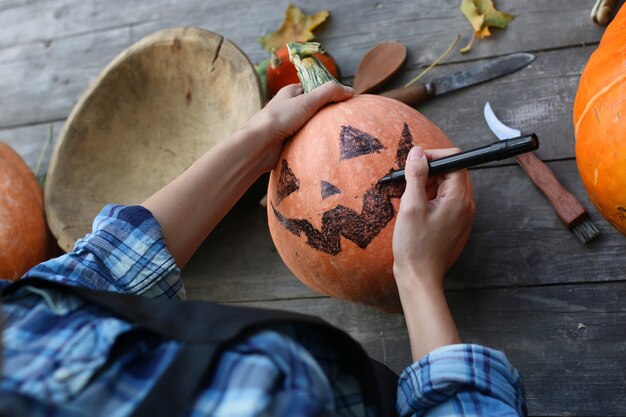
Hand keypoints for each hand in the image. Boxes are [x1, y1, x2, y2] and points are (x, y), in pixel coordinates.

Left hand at [243, 81, 353, 171]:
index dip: (330, 93)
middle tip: (343, 118)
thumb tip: (350, 90)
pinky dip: (314, 141)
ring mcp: (289, 125)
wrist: (260, 145)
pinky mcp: (289, 141)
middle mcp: (289, 107)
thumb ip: (329, 93)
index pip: (315, 89)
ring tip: (337, 132)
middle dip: (327, 113)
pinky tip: (325, 144)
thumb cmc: (280, 118)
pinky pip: (306, 139)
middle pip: (315, 108)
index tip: (346, 101)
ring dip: (321, 129)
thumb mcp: (307, 101)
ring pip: (311, 125)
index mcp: (291, 93)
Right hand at [392, 146, 474, 288]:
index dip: (434, 156)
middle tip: (407, 182)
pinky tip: (414, 210)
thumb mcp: (411, 206)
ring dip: (427, 185)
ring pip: (446, 186)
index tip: (415, 162)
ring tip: (409, 200)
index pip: (455, 161)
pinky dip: (428, 198)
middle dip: (429, 172)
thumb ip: (416, 176)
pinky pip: (444, 200)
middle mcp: (465, 205)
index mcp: (458, 199)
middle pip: (451, 173)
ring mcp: (461, 215)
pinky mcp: (453, 223)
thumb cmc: (415, 245)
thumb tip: (418, 152)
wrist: (419, 276)